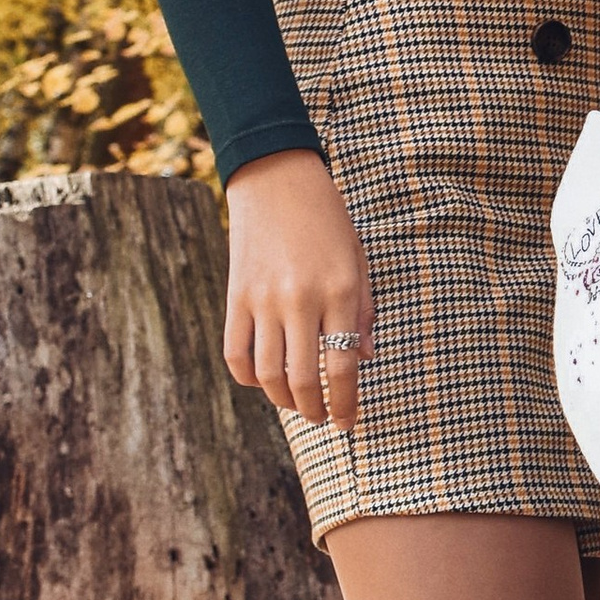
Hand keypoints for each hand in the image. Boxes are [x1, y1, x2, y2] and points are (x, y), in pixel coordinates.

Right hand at [223, 147, 373, 427]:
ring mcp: (262, 300)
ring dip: (284, 400)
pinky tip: (264, 379)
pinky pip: (236, 354)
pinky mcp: (235, 297)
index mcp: (338, 292)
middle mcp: (300, 301)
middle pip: (303, 380)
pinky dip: (249, 378)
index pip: (342, 366)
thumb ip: (362, 310)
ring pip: (268, 375)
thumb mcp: (357, 259)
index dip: (346, 403)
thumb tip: (364, 358)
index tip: (349, 421)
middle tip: (323, 418)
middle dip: (315, 410)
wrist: (275, 178)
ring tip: (297, 404)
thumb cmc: (326, 219)